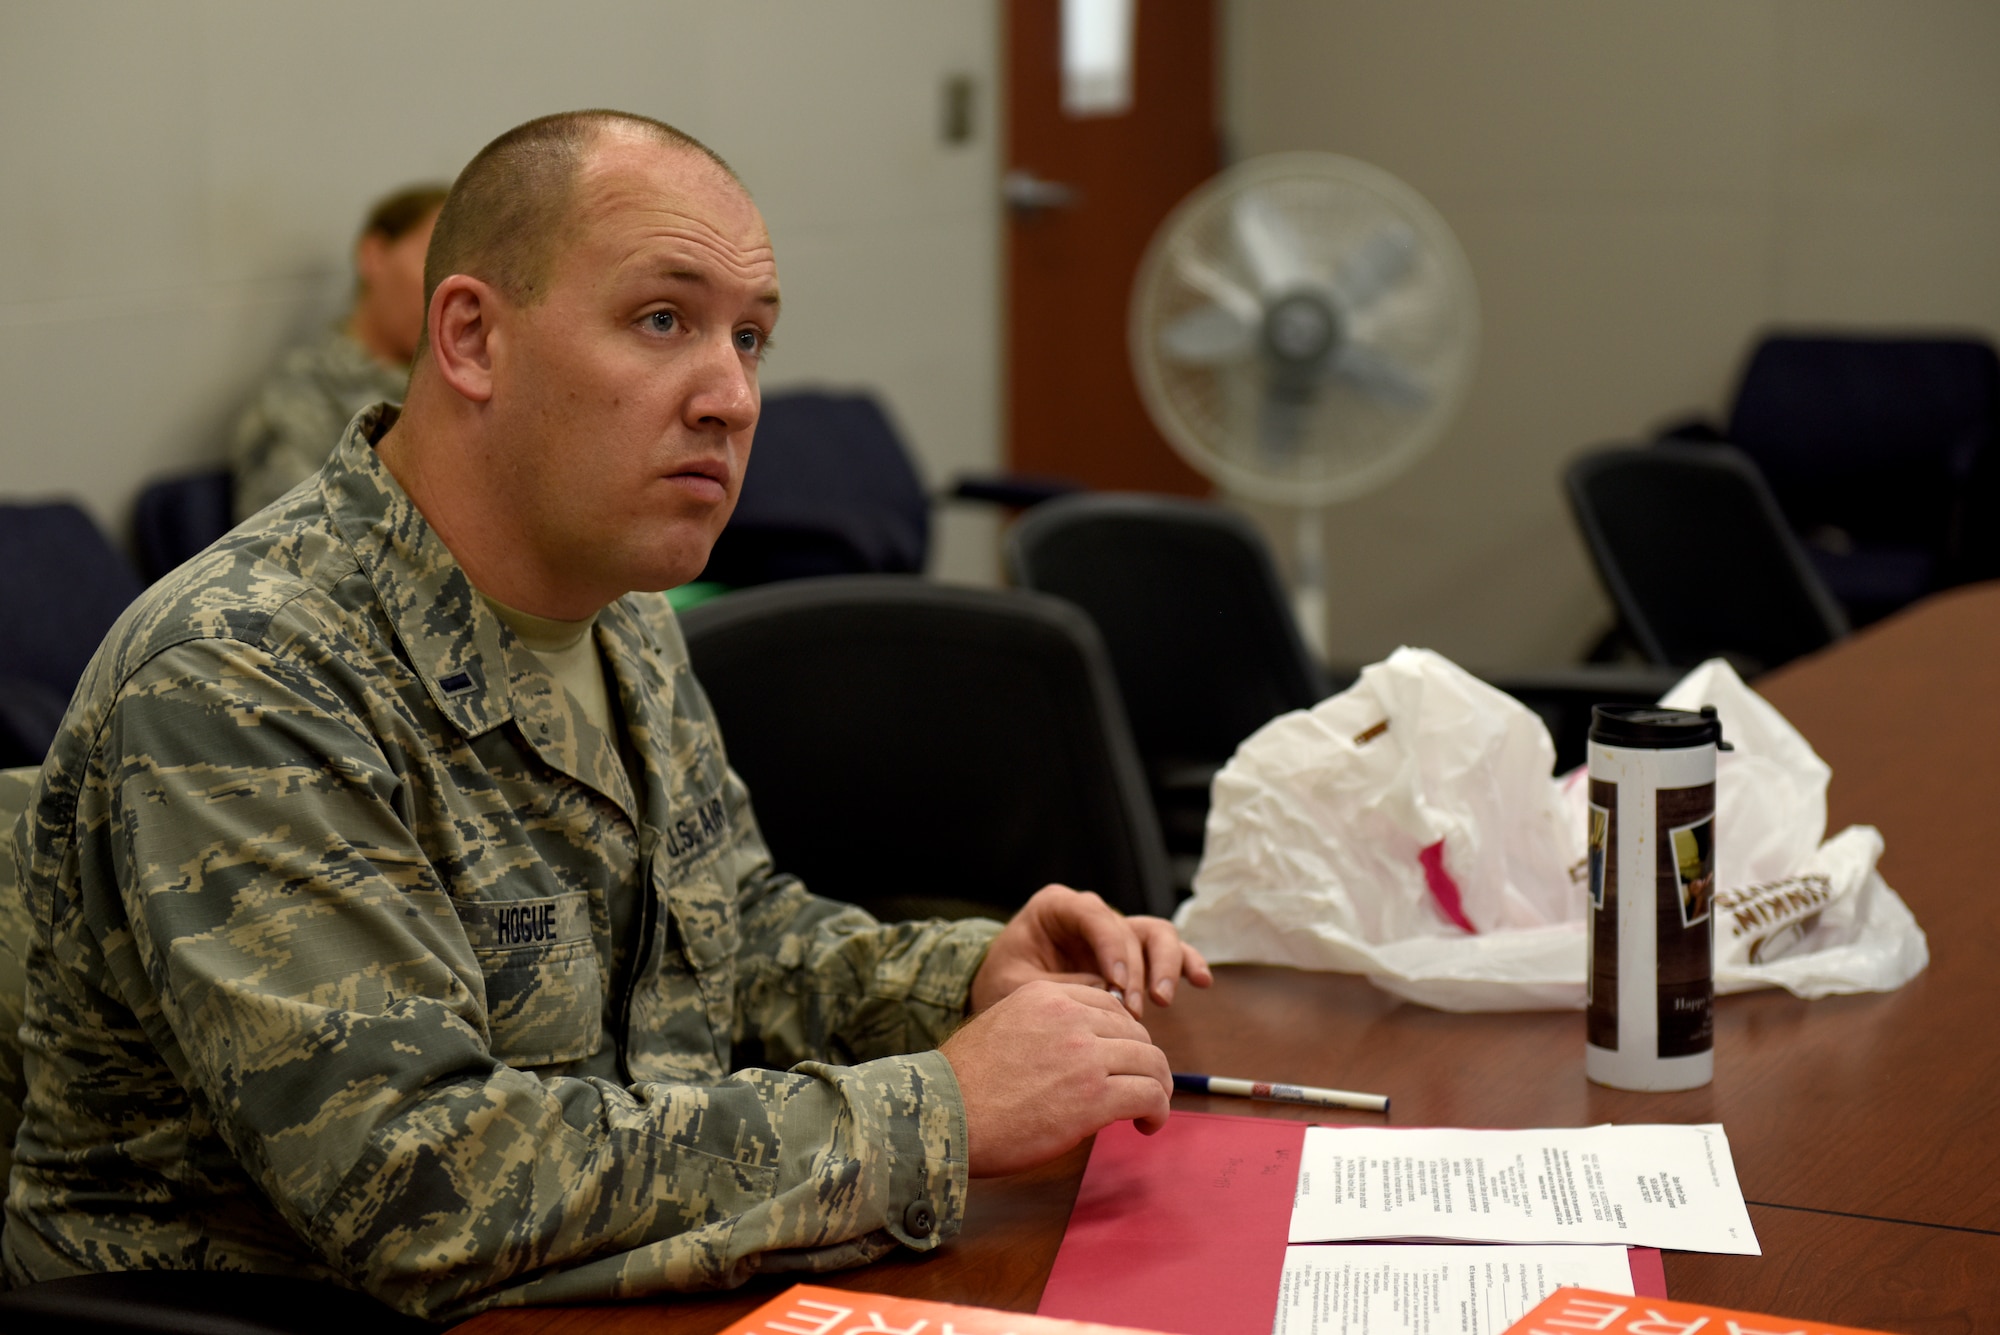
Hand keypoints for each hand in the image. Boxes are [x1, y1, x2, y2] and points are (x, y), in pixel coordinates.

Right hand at [940, 981, 1173, 1176]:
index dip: (1124, 1036)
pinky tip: (1146, 1125)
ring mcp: (1085, 1055)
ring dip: (1157, 1087)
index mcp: (1047, 995)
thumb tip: (1075, 1054)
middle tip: (1140, 1089)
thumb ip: (1043, 1028)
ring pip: (1151, 1062)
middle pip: (1136, 1033)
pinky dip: (1157, 1111)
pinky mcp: (1095, 1097)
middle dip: (1144, 1062)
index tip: (1121, 1060)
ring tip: (1148, 1109)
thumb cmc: (963, 1085)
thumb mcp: (1003, 1027)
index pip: (1110, 1005)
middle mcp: (1070, 1017)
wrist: (942, 1116)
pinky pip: (1150, 1095)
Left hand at [970, 884, 1211, 1019]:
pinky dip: (1185, 964)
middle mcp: (1092, 913)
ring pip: (1156, 934)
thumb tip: (1106, 994)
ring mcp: (1115, 933)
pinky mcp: (1132, 955)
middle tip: (1132, 1009)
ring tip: (1163, 1000)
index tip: (1116, 983)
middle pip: (1131, 928)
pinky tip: (1201, 981)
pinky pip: (1166, 952)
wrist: (1001, 988)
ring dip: (1166, 966)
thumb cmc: (1003, 981)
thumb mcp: (1015, 984)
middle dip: (1137, 970)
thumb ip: (1059, 986)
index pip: (1094, 914)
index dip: (1112, 946)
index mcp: (1057, 907)